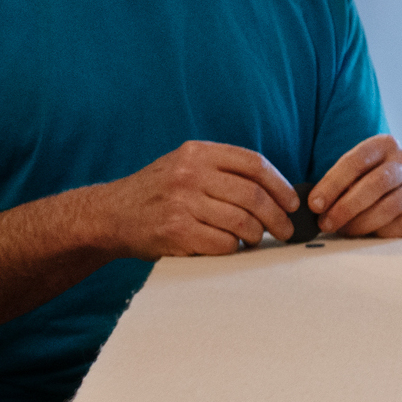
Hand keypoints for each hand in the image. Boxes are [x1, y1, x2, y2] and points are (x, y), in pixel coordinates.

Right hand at [90, 142, 296, 259]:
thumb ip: (222, 170)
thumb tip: (274, 190)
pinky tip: (230, 247)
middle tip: (285, 229)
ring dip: (256, 235)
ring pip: (242, 222)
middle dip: (277, 216)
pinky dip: (233, 249)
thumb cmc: (156, 193)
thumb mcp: (184, 166)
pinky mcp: (175, 232)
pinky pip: (222, 244)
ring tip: (255, 239)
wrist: (109, 214)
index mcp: (197, 153)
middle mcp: (190, 174)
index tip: (292, 202)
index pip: (254, 164)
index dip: (280, 185)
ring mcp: (181, 203)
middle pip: (253, 196)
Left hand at [308, 133, 401, 237]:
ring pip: (392, 204)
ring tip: (345, 230)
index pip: (357, 160)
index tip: (315, 204)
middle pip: (378, 182)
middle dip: (347, 206)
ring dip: (363, 221)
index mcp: (384, 145)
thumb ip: (335, 185)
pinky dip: (385, 231)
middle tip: (327, 223)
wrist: (399, 198)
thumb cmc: (364, 187)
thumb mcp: (351, 176)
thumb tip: (314, 205)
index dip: (333, 184)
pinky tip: (371, 234)